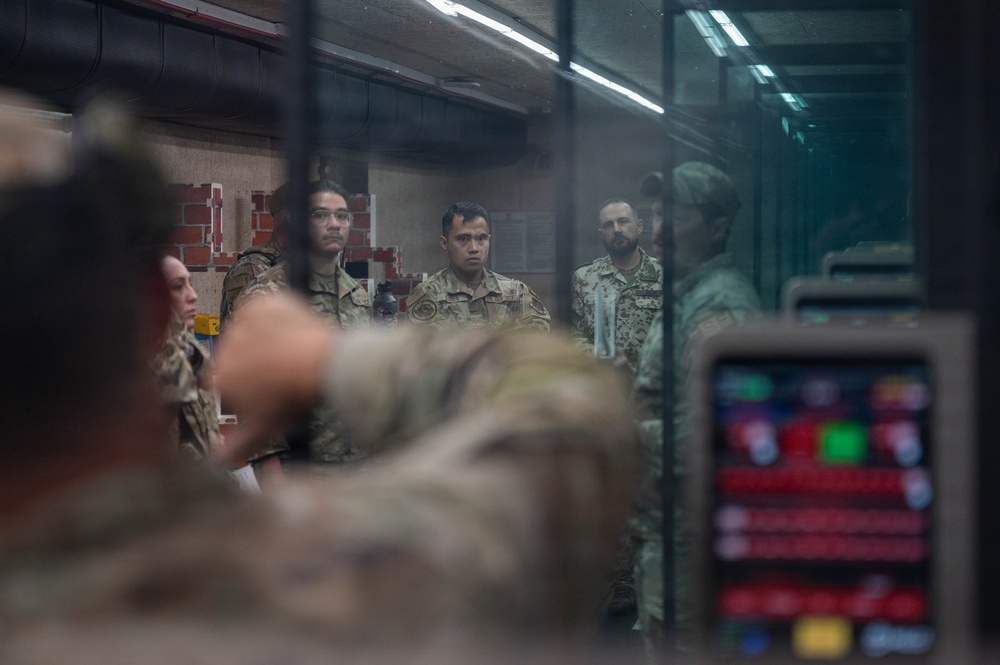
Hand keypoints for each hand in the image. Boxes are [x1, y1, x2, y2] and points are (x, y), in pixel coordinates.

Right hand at [214, 293, 337, 463]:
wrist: (319, 364)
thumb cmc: (290, 400)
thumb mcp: (262, 430)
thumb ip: (235, 448)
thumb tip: (215, 464)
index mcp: (219, 378)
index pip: (223, 384)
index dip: (244, 388)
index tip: (265, 391)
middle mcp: (222, 348)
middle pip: (235, 356)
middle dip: (253, 364)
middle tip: (282, 374)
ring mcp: (241, 322)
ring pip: (249, 333)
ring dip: (263, 340)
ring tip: (290, 354)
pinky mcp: (261, 303)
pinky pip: (263, 310)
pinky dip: (274, 317)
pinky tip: (290, 332)